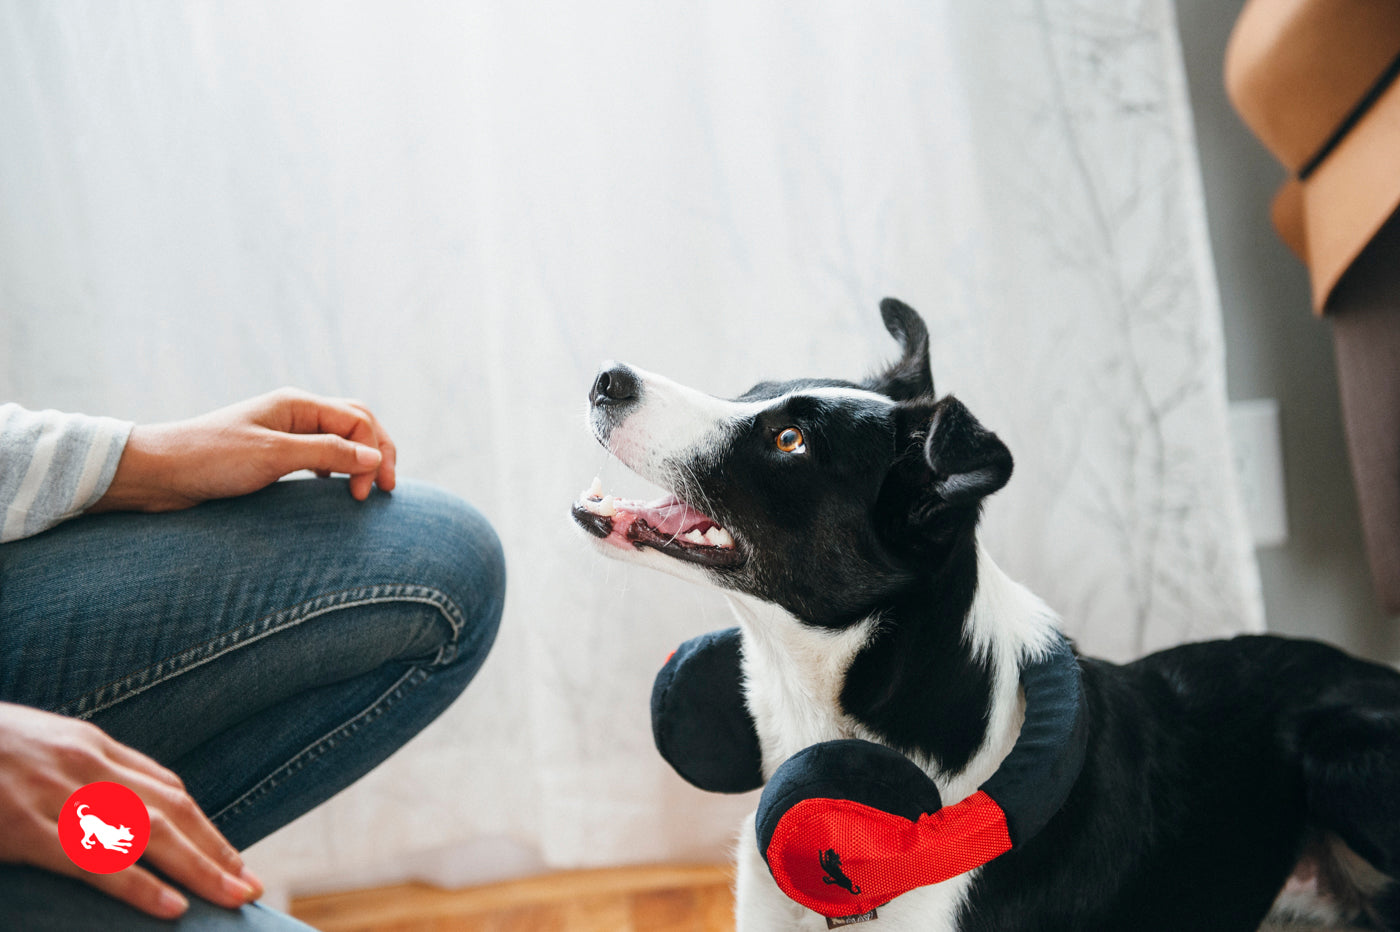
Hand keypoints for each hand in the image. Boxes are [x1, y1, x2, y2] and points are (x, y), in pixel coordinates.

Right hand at [0, 702, 262, 918]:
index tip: (229, 853)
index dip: (203, 823)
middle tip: (250, 884)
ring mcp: (62, 795)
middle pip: (173, 809)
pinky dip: (141, 886)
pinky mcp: (30, 828)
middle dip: (217, 849)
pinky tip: (172, 908)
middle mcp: (89, 764)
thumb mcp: (37, 744)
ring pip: (151, 834)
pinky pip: (98, 862)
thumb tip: (114, 802)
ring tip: (232, 897)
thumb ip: (78, 768)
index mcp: (92, 744)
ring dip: (199, 869)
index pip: (166, 786)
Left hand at [91, 388, 397, 511]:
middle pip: (357, 423)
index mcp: (297, 403)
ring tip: (367, 489)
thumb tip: (374, 457)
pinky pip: (319, 454)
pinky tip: (334, 487)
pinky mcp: (272, 454)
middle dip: (378, 452)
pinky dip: (337, 468)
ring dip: (360, 459)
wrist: (159, 472)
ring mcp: (284, 432)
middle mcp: (295, 413)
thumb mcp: (274, 456)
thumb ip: (327, 454)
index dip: (374, 453)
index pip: (358, 420)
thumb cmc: (211, 459)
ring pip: (340, 438)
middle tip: (386, 490)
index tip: (368, 492)